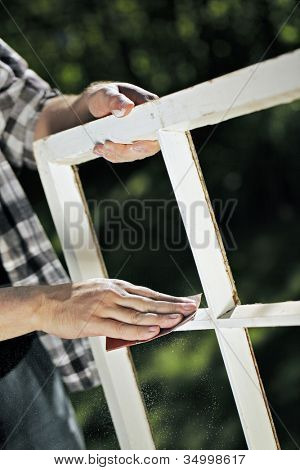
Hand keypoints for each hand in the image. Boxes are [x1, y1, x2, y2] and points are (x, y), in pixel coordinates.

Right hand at [37, 278, 197, 340]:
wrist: (46, 303)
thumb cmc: (74, 302)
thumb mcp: (100, 294)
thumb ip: (120, 305)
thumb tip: (144, 322)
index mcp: (116, 287)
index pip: (148, 293)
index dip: (168, 298)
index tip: (185, 302)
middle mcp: (113, 294)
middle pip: (148, 301)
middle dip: (171, 306)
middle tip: (191, 309)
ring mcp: (104, 307)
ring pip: (138, 314)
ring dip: (160, 318)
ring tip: (178, 320)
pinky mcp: (94, 321)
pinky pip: (121, 327)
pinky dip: (139, 330)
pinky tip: (153, 332)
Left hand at [85, 82, 159, 162]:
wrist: (93, 108)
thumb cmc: (103, 97)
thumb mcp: (105, 94)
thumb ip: (115, 100)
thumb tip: (128, 107)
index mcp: (149, 107)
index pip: (159, 125)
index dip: (151, 139)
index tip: (135, 145)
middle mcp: (149, 124)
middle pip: (149, 146)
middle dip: (128, 150)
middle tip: (107, 145)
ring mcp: (141, 138)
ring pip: (136, 154)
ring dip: (117, 154)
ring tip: (99, 146)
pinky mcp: (132, 147)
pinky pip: (126, 157)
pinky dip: (113, 156)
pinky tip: (100, 149)